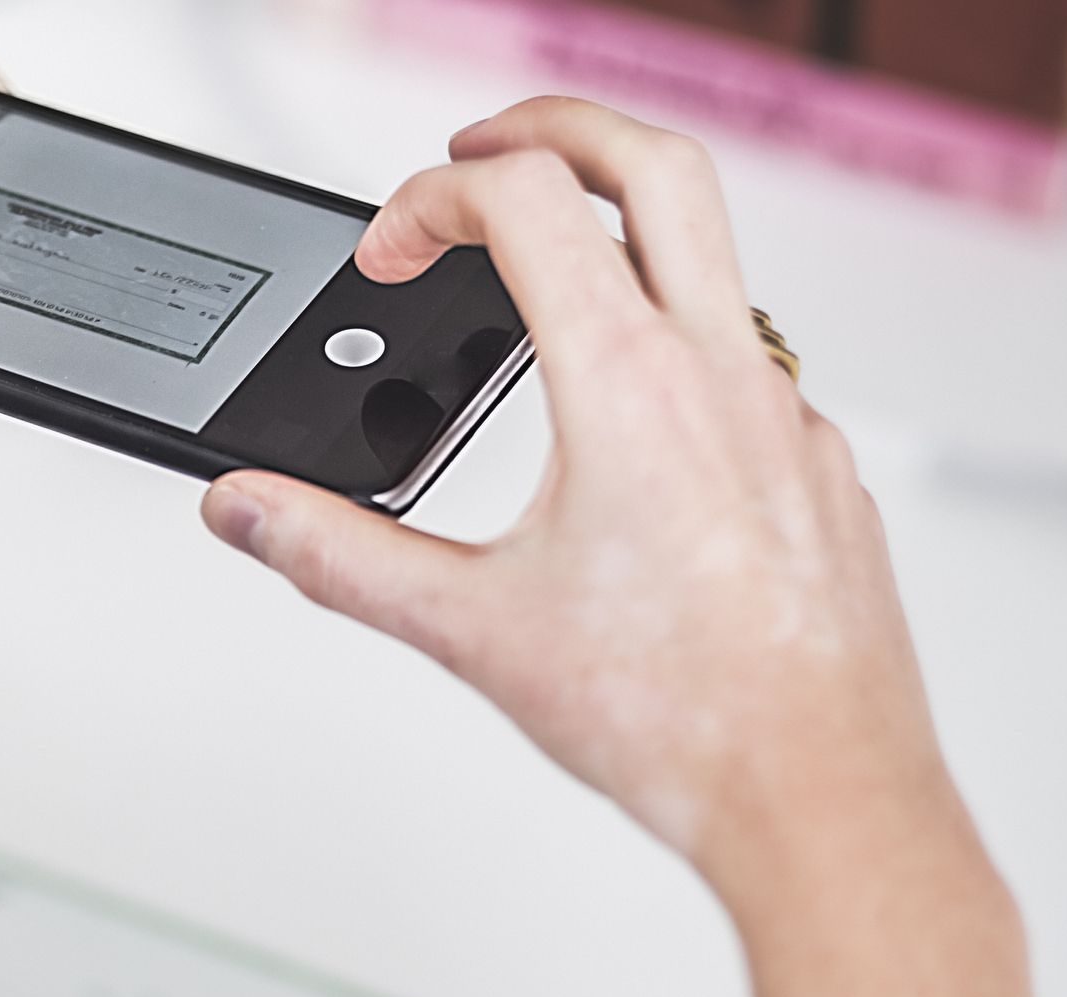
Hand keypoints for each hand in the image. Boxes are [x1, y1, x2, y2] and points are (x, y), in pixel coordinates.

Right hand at [201, 98, 950, 886]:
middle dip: (551, 128)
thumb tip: (248, 510)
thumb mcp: (471, 630)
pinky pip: (748, 360)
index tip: (389, 254)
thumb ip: (338, 556)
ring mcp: (787, 414)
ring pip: (714, 256)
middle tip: (479, 151)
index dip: (430, 198)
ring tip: (544, 286)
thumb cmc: (678, 718)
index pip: (524, 202)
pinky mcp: (819, 467)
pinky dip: (675, 344)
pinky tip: (628, 431)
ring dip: (618, 234)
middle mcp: (722, 375)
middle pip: (651, 161)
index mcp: (629, 386)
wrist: (819, 797)